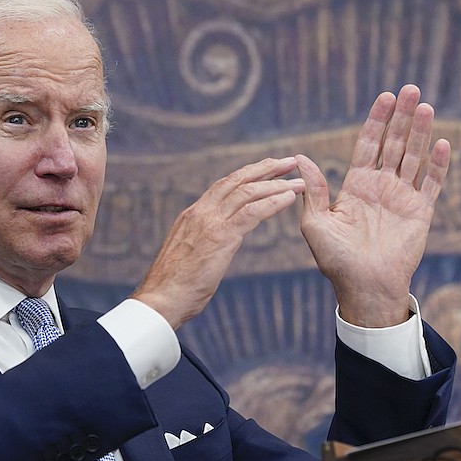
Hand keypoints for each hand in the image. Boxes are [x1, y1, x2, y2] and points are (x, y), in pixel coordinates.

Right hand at [132, 158, 304, 328]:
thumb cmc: (174, 285)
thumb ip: (201, 241)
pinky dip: (273, 202)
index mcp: (192, 215)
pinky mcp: (220, 237)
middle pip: (237, 180)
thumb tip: (211, 243)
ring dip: (276, 184)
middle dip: (265, 169)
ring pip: (247, 193)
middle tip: (289, 162)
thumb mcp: (187, 253)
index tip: (267, 168)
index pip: (223, 185)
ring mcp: (210, 223)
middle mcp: (200, 212)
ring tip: (299, 181)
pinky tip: (289, 199)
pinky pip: (252, 213)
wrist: (162, 298)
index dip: (248, 174)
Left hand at [296, 84, 450, 326]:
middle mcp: (381, 187)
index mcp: (356, 186)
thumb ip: (313, 191)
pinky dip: (439, 165)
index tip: (384, 97)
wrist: (363, 286)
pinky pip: (432, 184)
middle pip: (394, 144)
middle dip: (401, 117)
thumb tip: (301, 159)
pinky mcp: (420, 212)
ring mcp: (402, 198)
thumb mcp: (315, 223)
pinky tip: (442, 143)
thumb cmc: (335, 259)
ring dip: (420, 132)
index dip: (376, 121)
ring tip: (425, 106)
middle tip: (411, 89)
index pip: (368, 145)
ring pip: (414, 157)